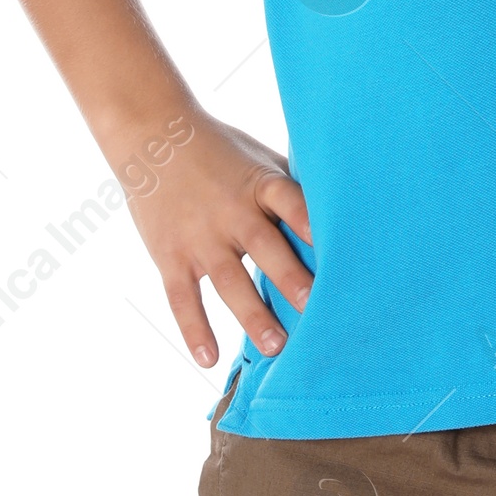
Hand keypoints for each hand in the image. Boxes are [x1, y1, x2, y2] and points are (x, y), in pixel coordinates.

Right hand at [110, 107, 314, 366]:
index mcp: (260, 184)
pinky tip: (208, 360)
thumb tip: (342, 212)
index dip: (314, 223)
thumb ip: (292, 189)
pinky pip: (183, 299)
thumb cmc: (220, 150)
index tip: (340, 249)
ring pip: (230, 282)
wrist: (152, 136)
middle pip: (266, 248)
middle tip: (316, 310)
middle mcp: (232, 211)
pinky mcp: (170, 256)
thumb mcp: (261, 158)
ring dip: (253, 316)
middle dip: (291, 280)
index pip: (292, 203)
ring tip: (277, 348)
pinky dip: (194, 330)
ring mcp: (200, 237)